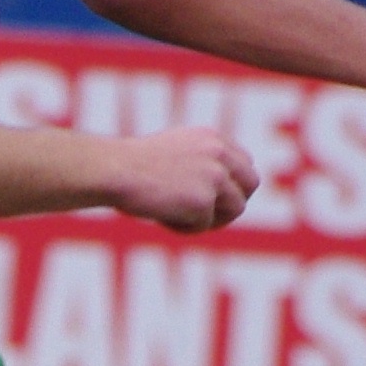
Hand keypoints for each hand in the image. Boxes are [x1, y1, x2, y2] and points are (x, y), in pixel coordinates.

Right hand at [107, 126, 258, 232]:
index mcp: (211, 138)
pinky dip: (185, 227)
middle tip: (209, 215)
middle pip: (250, 184)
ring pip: (235, 208)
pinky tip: (162, 218)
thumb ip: (200, 164)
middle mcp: (218, 153)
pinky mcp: (203, 201)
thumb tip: (217, 195)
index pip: (244, 162)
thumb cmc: (132, 164)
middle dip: (234, 202)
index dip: (234, 184)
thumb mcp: (173, 152)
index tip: (216, 198)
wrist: (114, 170)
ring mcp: (214, 177)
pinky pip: (204, 225)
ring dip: (212, 219)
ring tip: (181, 219)